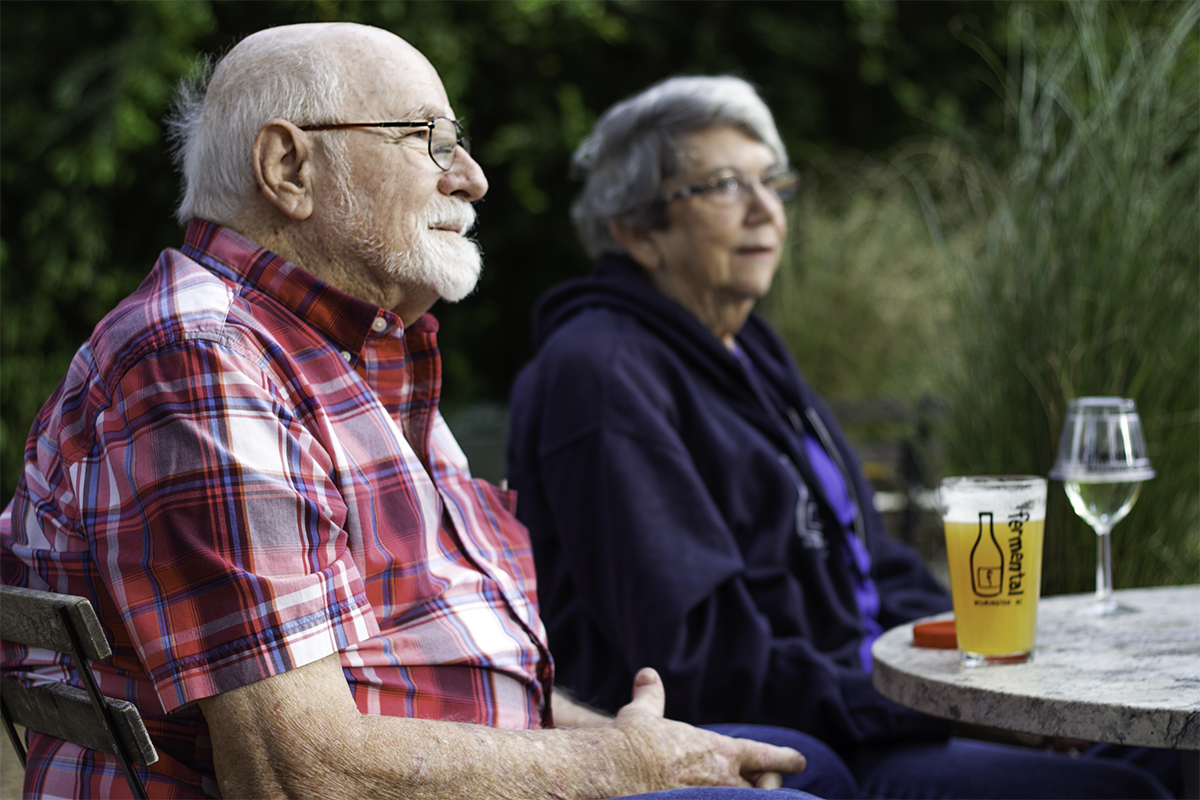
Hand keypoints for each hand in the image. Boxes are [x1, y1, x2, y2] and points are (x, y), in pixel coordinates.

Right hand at [613, 668, 805, 789]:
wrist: (613, 768)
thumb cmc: (630, 741)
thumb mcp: (643, 714)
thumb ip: (651, 695)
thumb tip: (647, 674)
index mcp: (720, 751)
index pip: (766, 755)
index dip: (785, 759)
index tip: (799, 762)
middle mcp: (725, 779)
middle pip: (767, 789)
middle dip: (769, 788)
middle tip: (766, 785)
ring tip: (747, 796)